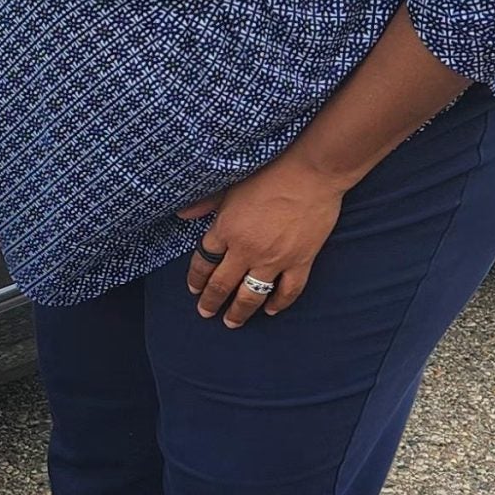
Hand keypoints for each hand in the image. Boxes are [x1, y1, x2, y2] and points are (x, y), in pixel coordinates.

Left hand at [175, 159, 346, 326]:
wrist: (312, 171)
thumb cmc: (270, 171)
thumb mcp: (230, 185)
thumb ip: (205, 203)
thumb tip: (182, 214)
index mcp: (226, 230)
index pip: (203, 263)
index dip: (196, 279)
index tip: (194, 289)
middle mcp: (246, 250)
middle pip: (222, 285)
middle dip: (211, 302)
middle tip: (205, 313)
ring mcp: (274, 259)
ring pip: (252, 295)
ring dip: (240, 312)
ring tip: (232, 322)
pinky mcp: (301, 261)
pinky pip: (288, 291)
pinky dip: (279, 303)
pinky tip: (271, 310)